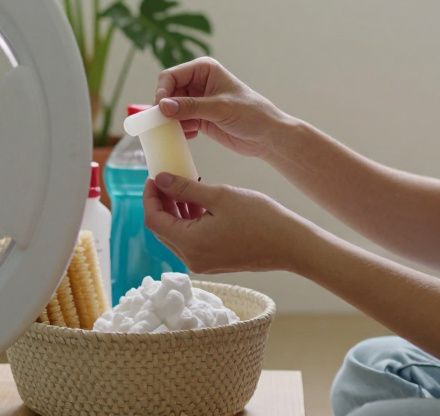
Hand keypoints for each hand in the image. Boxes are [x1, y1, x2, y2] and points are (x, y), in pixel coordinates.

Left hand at [143, 172, 311, 273]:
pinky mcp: (214, 261)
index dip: (150, 197)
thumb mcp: (219, 196)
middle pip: (162, 229)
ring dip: (176, 211)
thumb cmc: (259, 218)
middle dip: (162, 203)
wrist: (290, 244)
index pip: (154, 220)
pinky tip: (199, 203)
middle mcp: (192, 259)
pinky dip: (190, 222)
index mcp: (190, 244)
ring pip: (177, 234)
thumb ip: (185, 189)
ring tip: (185, 186)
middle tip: (167, 179)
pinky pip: (191, 240)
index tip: (154, 176)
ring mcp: (203, 263)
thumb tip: (160, 180)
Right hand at [154, 57, 290, 158]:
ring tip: (181, 131)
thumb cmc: (251, 114)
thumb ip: (190, 107)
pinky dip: (180, 129)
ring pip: (171, 109)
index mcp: (204, 70)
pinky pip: (179, 122)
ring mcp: (197, 101)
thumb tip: (163, 106)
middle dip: (165, 108)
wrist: (267, 135)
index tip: (160, 110)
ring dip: (171, 121)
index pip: (171, 76)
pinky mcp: (199, 118)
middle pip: (168, 92)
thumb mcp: (219, 108)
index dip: (162, 91)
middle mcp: (198, 82)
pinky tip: (191, 135)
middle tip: (164, 124)